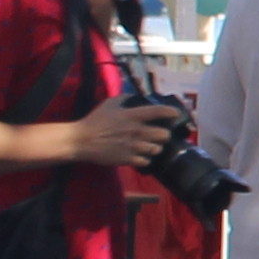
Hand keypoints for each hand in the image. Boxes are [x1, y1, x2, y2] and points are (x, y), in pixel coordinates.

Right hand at [70, 98, 184, 170]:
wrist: (81, 141)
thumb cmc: (94, 121)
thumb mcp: (109, 104)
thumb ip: (124, 99)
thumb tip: (134, 97)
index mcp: (132, 116)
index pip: (158, 112)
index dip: (171, 112)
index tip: (176, 114)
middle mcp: (136, 131)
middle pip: (164, 135)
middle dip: (165, 134)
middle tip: (161, 134)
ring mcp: (132, 147)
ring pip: (157, 149)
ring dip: (156, 147)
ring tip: (152, 146)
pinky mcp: (127, 159)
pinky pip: (146, 161)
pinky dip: (146, 159)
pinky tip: (141, 156)